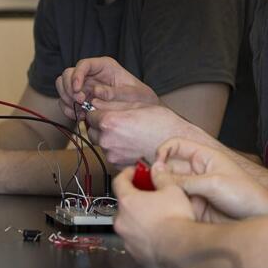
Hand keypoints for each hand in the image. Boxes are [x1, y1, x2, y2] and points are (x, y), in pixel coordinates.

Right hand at [55, 56, 159, 121]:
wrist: (142, 109)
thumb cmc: (140, 98)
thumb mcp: (133, 94)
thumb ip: (115, 92)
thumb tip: (96, 92)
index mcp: (104, 66)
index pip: (83, 64)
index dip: (76, 75)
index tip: (78, 89)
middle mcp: (92, 74)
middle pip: (67, 74)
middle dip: (69, 88)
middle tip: (79, 102)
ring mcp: (85, 86)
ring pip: (63, 87)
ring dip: (66, 99)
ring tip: (80, 110)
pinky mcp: (82, 99)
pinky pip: (66, 101)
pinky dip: (68, 109)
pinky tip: (79, 115)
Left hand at [84, 103, 210, 166]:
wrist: (177, 146)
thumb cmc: (162, 123)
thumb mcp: (137, 105)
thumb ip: (112, 103)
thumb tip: (96, 102)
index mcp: (110, 122)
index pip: (90, 115)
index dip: (97, 112)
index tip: (105, 112)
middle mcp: (107, 140)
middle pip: (92, 131)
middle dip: (101, 127)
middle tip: (119, 123)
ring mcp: (113, 155)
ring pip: (102, 144)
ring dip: (109, 139)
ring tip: (129, 134)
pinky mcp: (119, 166)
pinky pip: (112, 155)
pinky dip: (117, 150)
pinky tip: (132, 144)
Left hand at [112, 167, 196, 267]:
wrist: (181, 248)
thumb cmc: (175, 218)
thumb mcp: (172, 190)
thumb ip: (161, 177)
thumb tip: (157, 169)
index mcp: (128, 201)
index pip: (119, 182)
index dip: (127, 174)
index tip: (135, 172)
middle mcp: (122, 220)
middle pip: (123, 205)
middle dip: (134, 200)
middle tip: (149, 197)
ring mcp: (127, 239)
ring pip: (129, 225)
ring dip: (138, 219)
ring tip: (155, 218)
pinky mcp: (135, 254)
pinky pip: (135, 241)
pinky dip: (143, 237)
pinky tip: (157, 235)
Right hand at [152, 138, 267, 219]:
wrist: (258, 219)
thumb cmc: (245, 195)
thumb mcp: (213, 183)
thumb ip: (184, 179)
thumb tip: (157, 174)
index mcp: (203, 157)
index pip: (176, 145)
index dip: (162, 151)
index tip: (155, 164)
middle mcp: (196, 171)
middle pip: (169, 167)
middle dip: (159, 175)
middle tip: (154, 186)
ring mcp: (195, 189)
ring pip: (170, 187)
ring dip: (164, 192)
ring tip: (162, 200)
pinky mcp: (194, 206)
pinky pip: (176, 203)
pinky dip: (171, 206)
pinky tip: (171, 211)